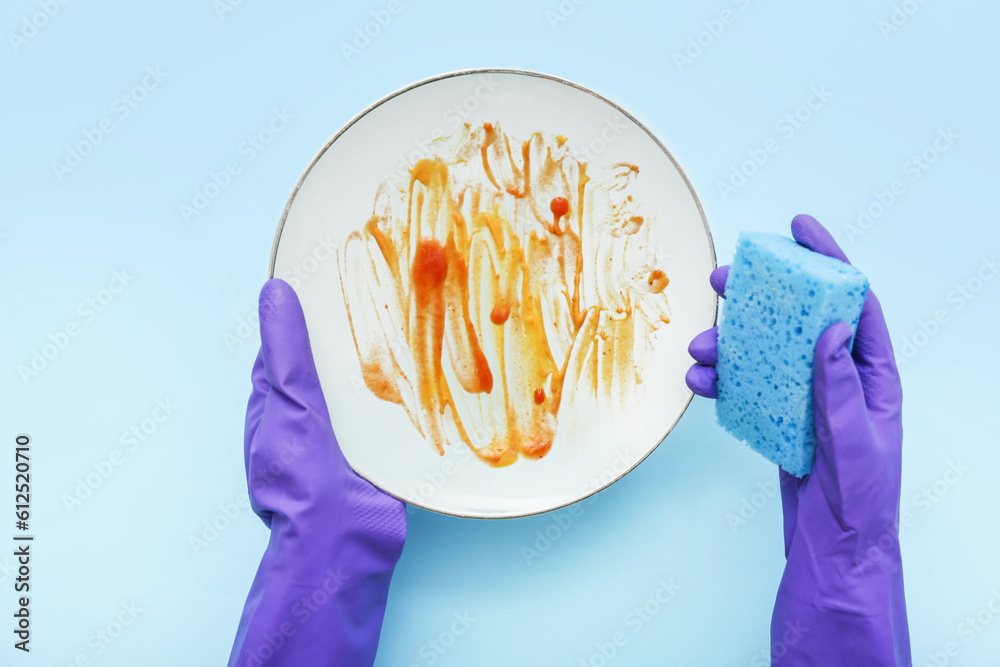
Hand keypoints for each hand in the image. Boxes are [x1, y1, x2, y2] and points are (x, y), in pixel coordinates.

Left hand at [228, 279, 406, 666]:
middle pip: (327, 365)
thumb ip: (287, 352)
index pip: (287, 347)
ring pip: (358, 389)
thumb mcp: (292, 403)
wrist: (344, 543)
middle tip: (383, 297)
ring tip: (412, 326)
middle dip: (349, 337)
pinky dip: (400, 398)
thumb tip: (274, 293)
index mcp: (275, 404)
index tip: (332, 280)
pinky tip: (425, 377)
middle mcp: (305, 419)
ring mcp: (339, 438)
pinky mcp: (373, 453)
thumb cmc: (304, 478)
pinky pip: (385, 415)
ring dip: (380, 367)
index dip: (305, 314)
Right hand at [687, 215, 909, 664]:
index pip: (853, 302)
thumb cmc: (863, 500)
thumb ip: (840, 386)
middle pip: (797, 317)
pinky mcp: (778, 417)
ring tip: (699, 346)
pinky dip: (720, 380)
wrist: (837, 548)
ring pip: (762, 351)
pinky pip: (745, 387)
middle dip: (759, 295)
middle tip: (723, 278)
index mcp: (872, 374)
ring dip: (728, 342)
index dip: (828, 260)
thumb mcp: (856, 440)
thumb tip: (833, 331)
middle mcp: (836, 376)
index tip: (799, 228)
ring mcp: (804, 395)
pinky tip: (700, 379)